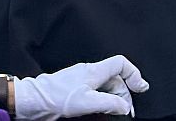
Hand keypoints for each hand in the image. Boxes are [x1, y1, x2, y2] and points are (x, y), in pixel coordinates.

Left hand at [14, 55, 149, 119]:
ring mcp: (82, 81)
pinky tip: (102, 110)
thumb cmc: (56, 97)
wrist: (35, 100)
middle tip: (125, 111)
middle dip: (125, 94)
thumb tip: (124, 106)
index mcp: (93, 70)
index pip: (120, 63)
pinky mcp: (77, 90)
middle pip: (116, 79)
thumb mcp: (88, 102)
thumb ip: (111, 103)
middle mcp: (89, 73)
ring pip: (107, 87)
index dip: (134, 74)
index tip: (140, 89)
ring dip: (114, 100)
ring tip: (115, 112)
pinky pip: (97, 93)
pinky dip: (104, 101)